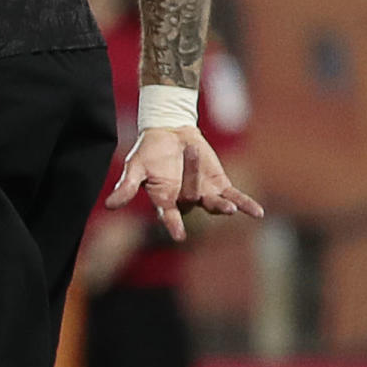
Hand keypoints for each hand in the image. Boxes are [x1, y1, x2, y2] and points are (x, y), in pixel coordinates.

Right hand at [106, 124, 264, 239]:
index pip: (169, 215)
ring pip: (214, 203)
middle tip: (189, 156)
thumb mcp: (135, 166)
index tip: (178, 235)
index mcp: (163, 200)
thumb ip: (127, 187)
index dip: (173, 224)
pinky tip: (257, 213)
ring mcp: (204, 194)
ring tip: (231, 208)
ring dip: (224, 206)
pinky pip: (234, 197)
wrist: (169, 131)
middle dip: (192, 182)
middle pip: (192, 200)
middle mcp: (184, 201)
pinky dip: (245, 204)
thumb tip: (108, 206)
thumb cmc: (148, 151)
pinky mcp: (219, 185)